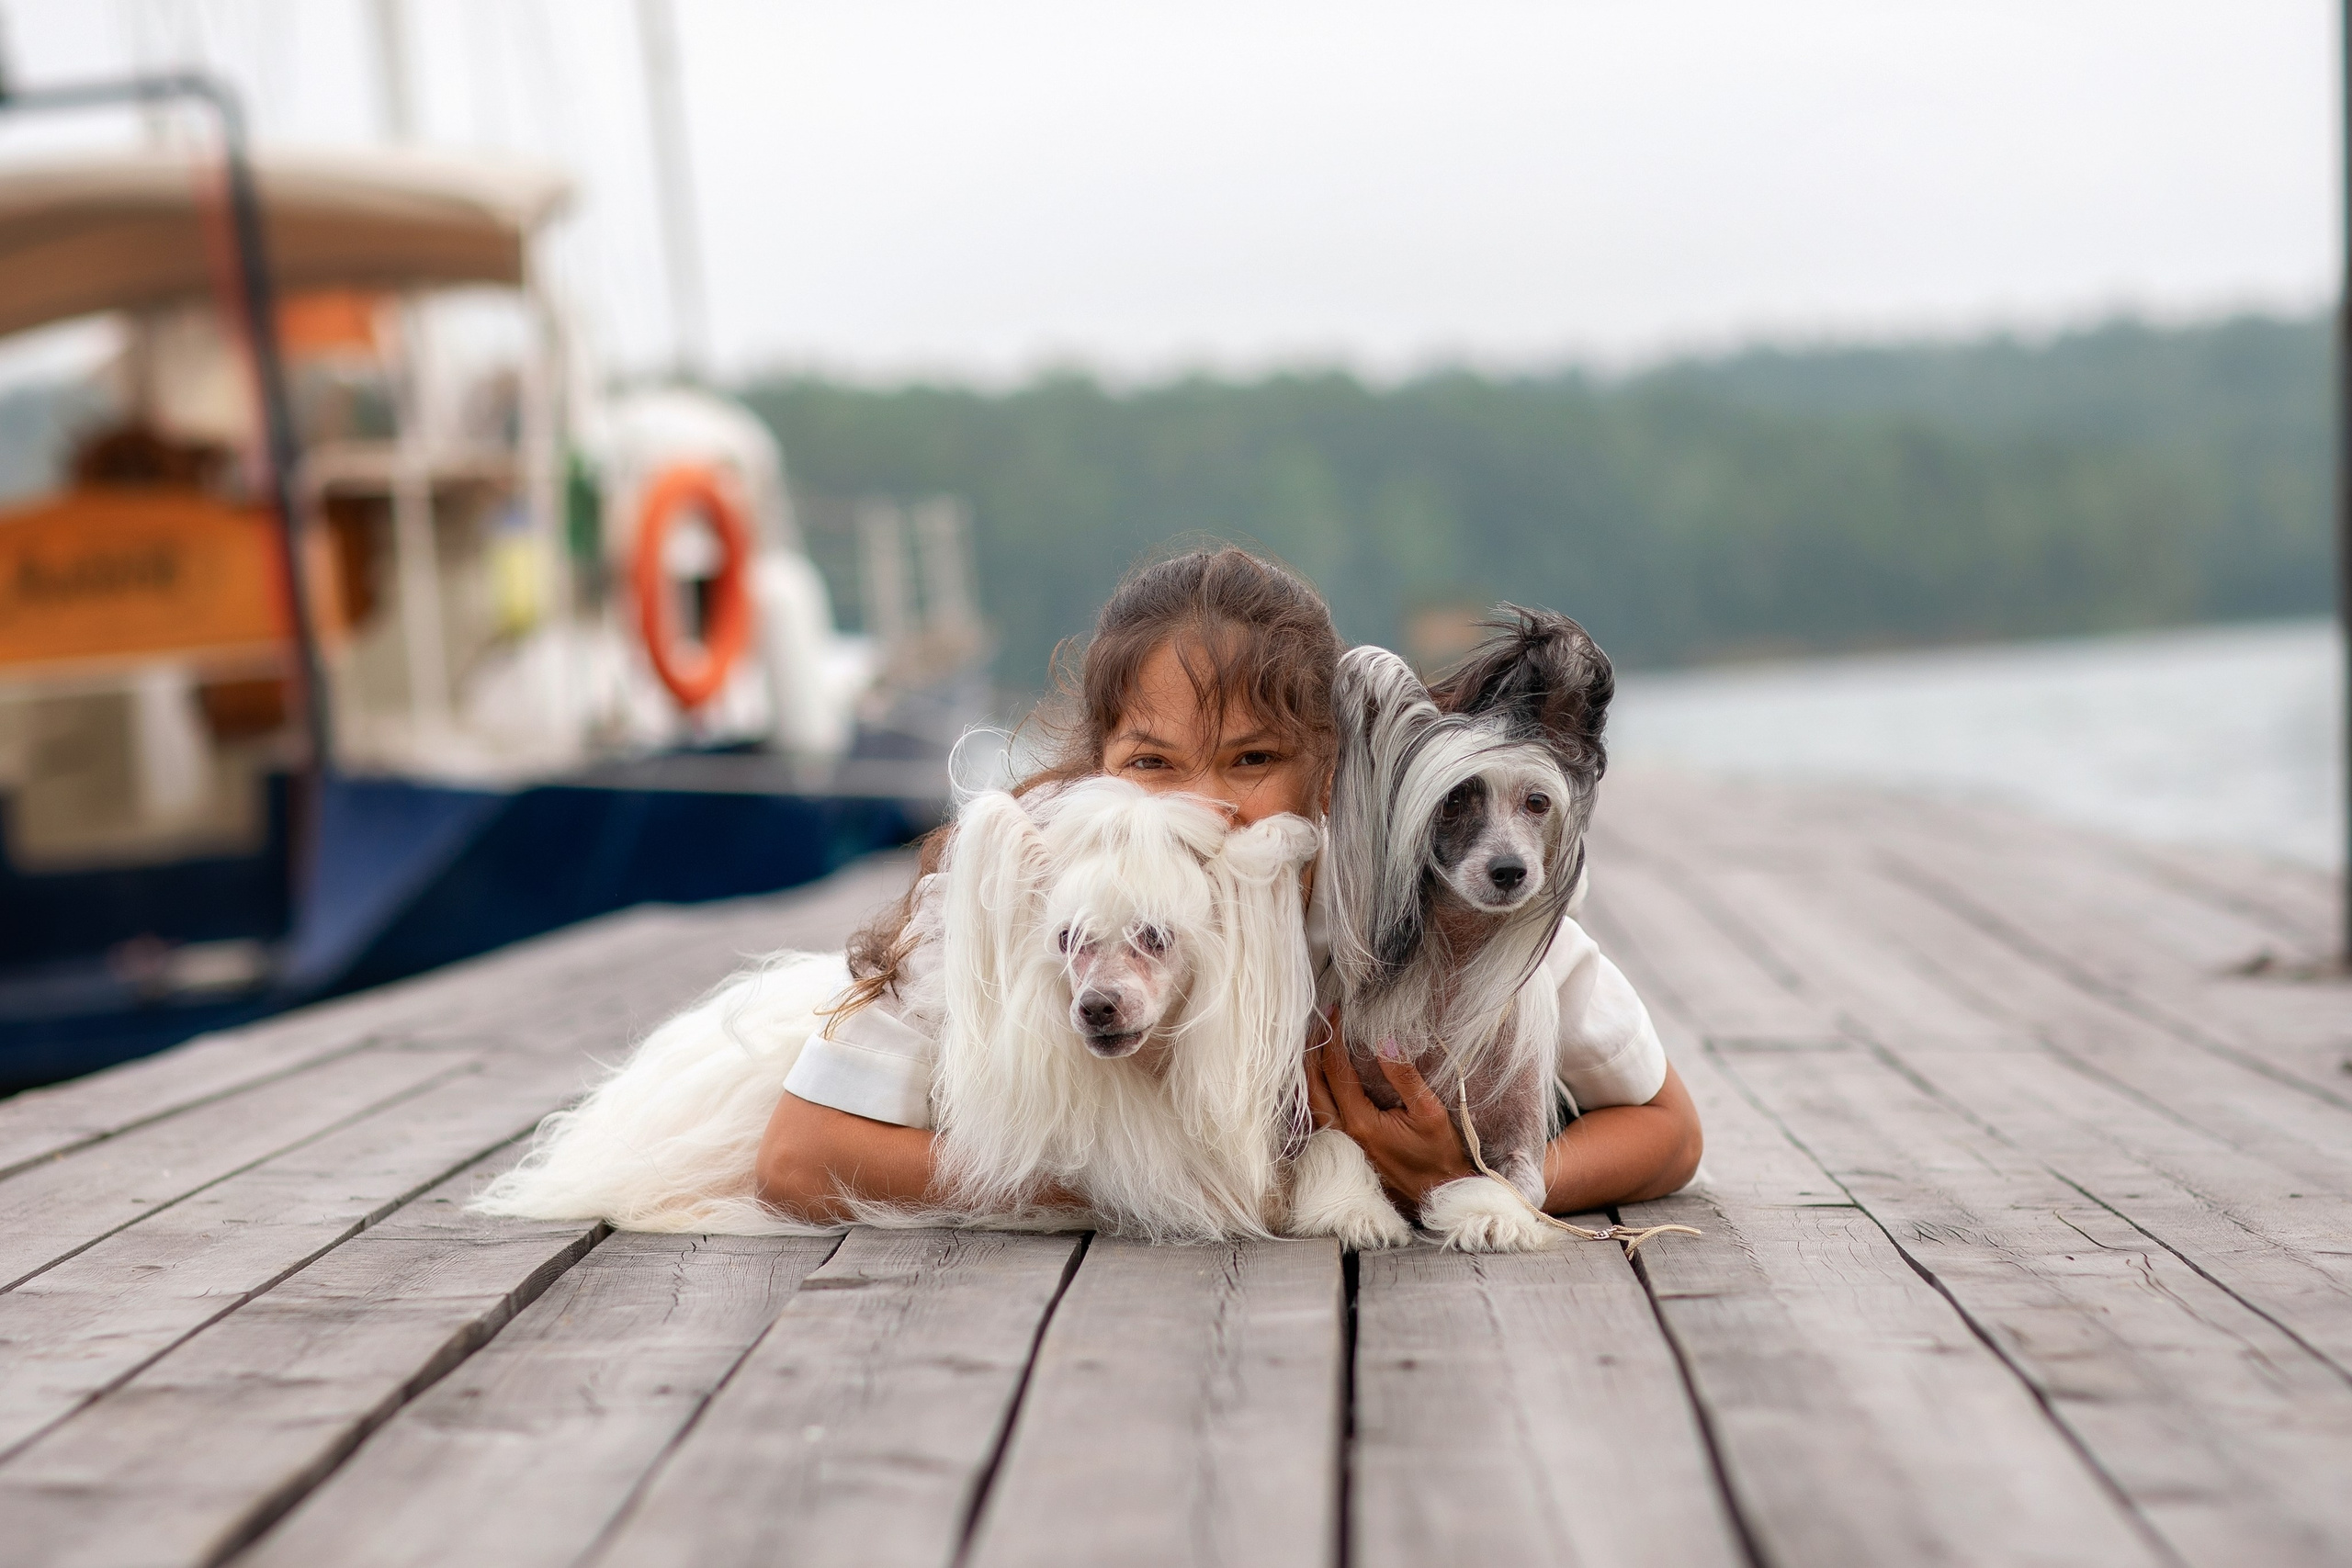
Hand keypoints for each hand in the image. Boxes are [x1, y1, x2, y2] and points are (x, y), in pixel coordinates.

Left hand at [1305, 1007, 1476, 1212]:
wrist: (1438, 1195)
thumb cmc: (1438, 1158)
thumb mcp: (1430, 1114)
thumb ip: (1405, 1077)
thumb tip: (1385, 1041)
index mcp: (1361, 1123)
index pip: (1335, 1071)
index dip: (1333, 1039)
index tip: (1337, 1014)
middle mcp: (1342, 1135)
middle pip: (1311, 1085)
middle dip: (1312, 1050)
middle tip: (1320, 1024)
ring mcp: (1340, 1146)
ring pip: (1309, 1103)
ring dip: (1309, 1071)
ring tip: (1314, 1045)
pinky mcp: (1343, 1153)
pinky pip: (1317, 1118)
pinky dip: (1313, 1093)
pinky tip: (1318, 1081)